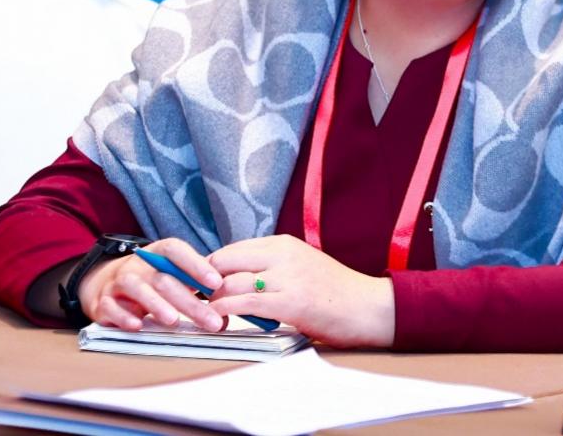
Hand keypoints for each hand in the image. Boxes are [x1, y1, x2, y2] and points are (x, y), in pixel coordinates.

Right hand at [77, 237, 223, 331]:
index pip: (176, 251)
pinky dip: (124, 317)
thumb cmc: (150, 282)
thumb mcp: (171, 278)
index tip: (216, 283)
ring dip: (156, 304)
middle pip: (164, 278)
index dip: (196, 264)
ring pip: (136, 288)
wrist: (106, 283)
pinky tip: (138, 326)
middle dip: (189, 301)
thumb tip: (225, 318)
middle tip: (210, 320)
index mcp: (157, 253)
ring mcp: (118, 282)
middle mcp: (137, 264)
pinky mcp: (102, 302)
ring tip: (174, 320)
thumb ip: (195, 292)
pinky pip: (111, 307)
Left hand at [207, 235, 394, 347]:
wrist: (370, 308)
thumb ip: (272, 268)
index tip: (197, 283)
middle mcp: (283, 255)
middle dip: (204, 281)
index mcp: (284, 244)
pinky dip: (226, 310)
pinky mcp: (291, 303)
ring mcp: (287, 278)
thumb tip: (236, 279)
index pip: (232, 250)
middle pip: (225, 261)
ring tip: (203, 312)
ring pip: (232, 282)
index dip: (210, 267)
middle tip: (192, 297)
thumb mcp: (301, 267)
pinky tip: (217, 318)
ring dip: (212, 299)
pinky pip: (246, 304)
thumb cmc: (336, 293)